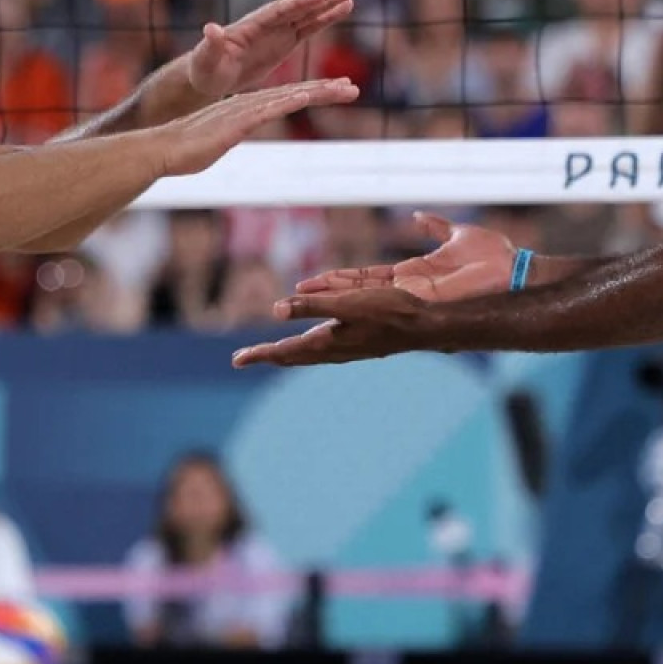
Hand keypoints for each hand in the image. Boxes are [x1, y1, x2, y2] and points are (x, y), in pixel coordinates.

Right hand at [154, 78, 358, 176]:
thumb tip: (230, 137)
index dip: (311, 92)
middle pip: (293, 94)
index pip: (285, 99)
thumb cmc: (184, 151)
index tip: (335, 90)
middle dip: (325, 90)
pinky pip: (267, 110)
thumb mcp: (216, 143)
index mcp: (245, 109)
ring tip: (345, 88)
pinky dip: (288, 101)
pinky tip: (306, 96)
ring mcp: (243, 112)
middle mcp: (248, 105)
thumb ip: (228, 136)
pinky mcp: (236, 123)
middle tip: (352, 87)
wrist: (161, 150)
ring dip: (318, 91)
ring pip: (288, 97)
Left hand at [186, 0, 355, 98]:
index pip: (277, 12)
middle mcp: (267, 23)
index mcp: (250, 26)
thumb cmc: (204, 69)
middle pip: (297, 6)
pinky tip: (345, 8)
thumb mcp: (205, 59)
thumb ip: (210, 44)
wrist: (208, 76)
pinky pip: (310, 28)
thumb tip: (210, 28)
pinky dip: (327, 18)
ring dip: (329, 2)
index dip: (297, 3)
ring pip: (308, 13)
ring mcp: (278, 31)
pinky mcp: (285, 42)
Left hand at [231, 286, 429, 367]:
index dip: (261, 353)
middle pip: (294, 357)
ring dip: (287, 354)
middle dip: (269, 355)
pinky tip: (314, 345)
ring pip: (309, 355)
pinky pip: (324, 351)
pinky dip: (308, 349)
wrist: (425, 326)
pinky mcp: (358, 345)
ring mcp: (348, 350)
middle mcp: (335, 350)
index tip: (237, 360)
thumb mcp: (348, 303)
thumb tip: (276, 310)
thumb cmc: (389, 311)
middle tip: (245, 358)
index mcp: (328, 342)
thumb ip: (313, 306)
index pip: (285, 351)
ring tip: (273, 353)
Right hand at [297, 212, 515, 303]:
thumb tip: (419, 216)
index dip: (338, 279)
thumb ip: (436, 226)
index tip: (313, 281)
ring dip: (324, 300)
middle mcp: (404, 290)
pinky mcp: (414, 299)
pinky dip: (348, 300)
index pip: (365, 277)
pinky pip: (375, 299)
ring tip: (292, 303)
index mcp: (412, 275)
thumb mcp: (458, 234)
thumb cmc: (495, 257)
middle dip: (322, 297)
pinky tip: (324, 302)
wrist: (513, 271)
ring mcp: (407, 296)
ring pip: (355, 298)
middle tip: (290, 300)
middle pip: (353, 292)